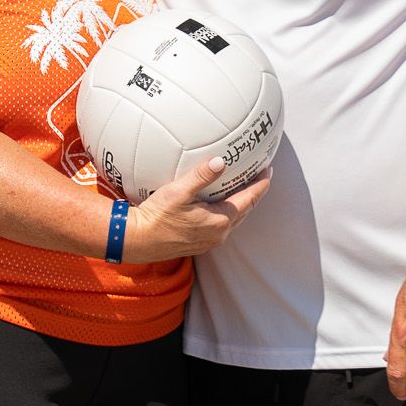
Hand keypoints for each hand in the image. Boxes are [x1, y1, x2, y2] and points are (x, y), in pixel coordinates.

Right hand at [123, 157, 270, 262]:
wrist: (137, 240)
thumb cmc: (156, 216)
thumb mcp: (179, 191)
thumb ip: (201, 176)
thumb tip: (221, 161)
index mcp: (220, 221)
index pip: (249, 200)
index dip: (260, 184)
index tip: (268, 170)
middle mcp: (219, 233)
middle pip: (245, 211)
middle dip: (254, 194)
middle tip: (260, 177)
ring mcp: (209, 241)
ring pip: (233, 220)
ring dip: (241, 205)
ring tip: (244, 189)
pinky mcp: (199, 243)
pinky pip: (221, 226)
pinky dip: (227, 213)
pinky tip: (220, 205)